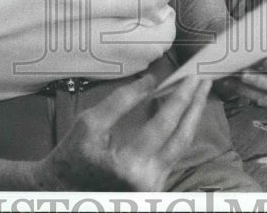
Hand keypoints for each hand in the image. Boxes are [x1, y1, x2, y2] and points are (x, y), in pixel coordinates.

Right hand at [32, 74, 211, 190]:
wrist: (61, 191)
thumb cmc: (71, 156)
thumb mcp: (90, 123)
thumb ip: (122, 101)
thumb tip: (152, 81)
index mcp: (129, 166)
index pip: (164, 125)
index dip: (179, 97)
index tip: (189, 76)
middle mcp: (147, 182)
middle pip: (182, 139)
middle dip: (196, 106)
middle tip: (205, 81)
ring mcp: (152, 189)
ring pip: (180, 149)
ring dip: (190, 118)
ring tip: (198, 93)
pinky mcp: (153, 189)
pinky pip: (172, 156)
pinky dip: (178, 132)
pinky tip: (182, 113)